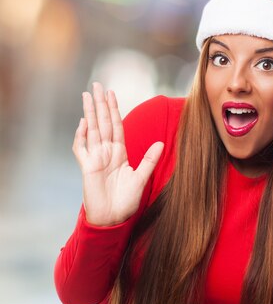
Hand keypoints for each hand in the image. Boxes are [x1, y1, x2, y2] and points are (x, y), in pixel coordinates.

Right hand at [72, 82, 163, 225]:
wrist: (113, 218)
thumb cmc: (126, 201)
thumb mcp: (141, 178)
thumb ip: (149, 160)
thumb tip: (161, 143)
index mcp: (119, 153)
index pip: (116, 126)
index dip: (114, 110)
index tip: (112, 93)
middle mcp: (106, 153)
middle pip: (102, 123)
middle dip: (100, 104)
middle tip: (97, 85)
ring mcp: (95, 159)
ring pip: (91, 130)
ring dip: (90, 113)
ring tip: (87, 95)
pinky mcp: (87, 168)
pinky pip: (81, 148)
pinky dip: (81, 136)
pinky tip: (83, 122)